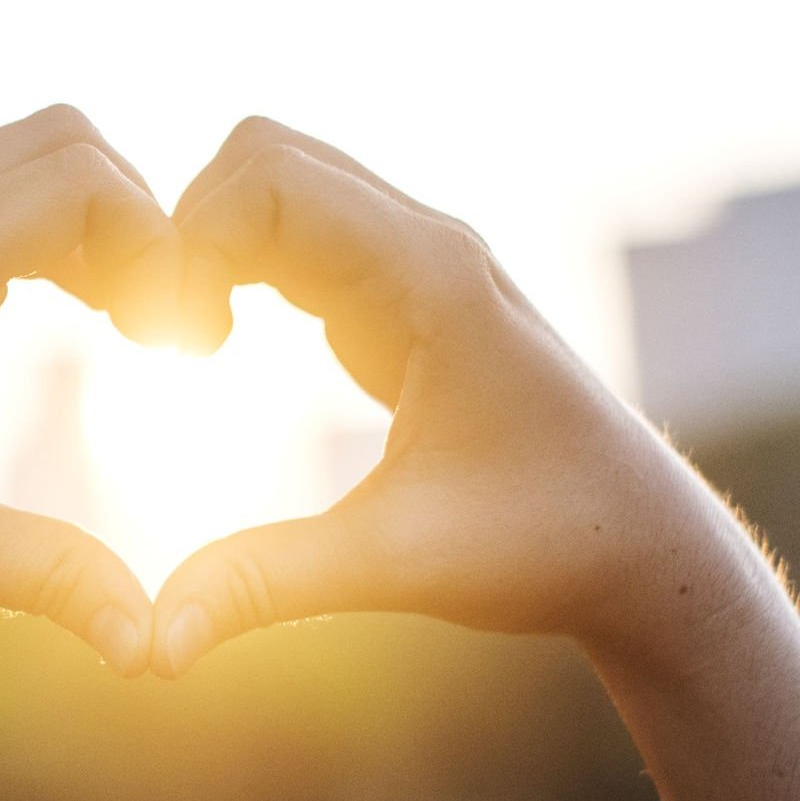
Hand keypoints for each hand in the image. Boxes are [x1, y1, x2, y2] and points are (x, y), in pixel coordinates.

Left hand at [0, 105, 179, 672]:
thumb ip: (40, 576)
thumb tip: (151, 644)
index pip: (75, 181)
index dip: (156, 244)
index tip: (178, 343)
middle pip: (61, 138)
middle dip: (139, 216)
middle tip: (163, 327)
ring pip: (18, 151)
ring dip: (92, 213)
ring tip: (125, 320)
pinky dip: (42, 220)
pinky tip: (58, 310)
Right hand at [151, 118, 742, 677]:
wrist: (646, 550)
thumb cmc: (545, 547)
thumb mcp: (397, 566)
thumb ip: (269, 585)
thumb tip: (154, 645)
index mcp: (431, 277)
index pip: (268, 179)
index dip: (190, 243)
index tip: (170, 348)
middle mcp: (429, 245)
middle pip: (265, 155)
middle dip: (190, 227)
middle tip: (165, 340)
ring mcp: (422, 262)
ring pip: (283, 184)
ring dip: (214, 243)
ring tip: (187, 346)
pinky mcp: (410, 294)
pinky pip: (302, 232)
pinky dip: (242, 264)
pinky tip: (219, 348)